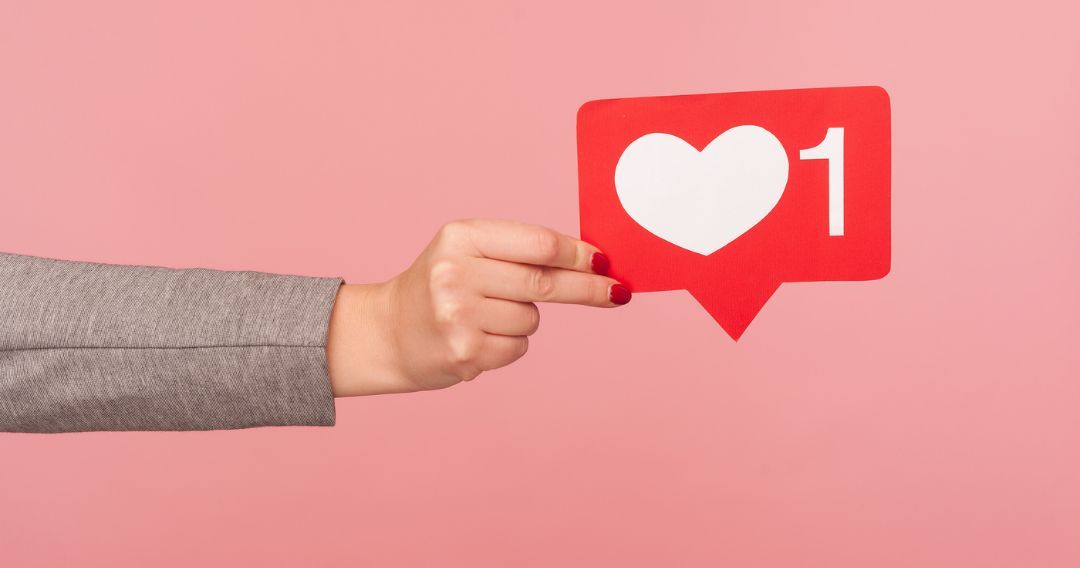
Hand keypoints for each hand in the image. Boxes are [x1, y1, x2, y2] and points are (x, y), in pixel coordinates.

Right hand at [325, 219, 630, 395]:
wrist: (387, 332)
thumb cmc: (440, 286)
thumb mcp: (469, 252)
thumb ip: (521, 251)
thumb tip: (593, 262)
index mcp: (461, 237)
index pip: (537, 244)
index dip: (578, 255)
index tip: (605, 262)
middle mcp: (455, 273)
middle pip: (544, 282)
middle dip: (588, 289)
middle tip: (616, 293)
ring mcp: (458, 316)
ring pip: (531, 319)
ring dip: (523, 320)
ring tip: (484, 316)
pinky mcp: (464, 353)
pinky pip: (517, 348)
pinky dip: (508, 345)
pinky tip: (477, 338)